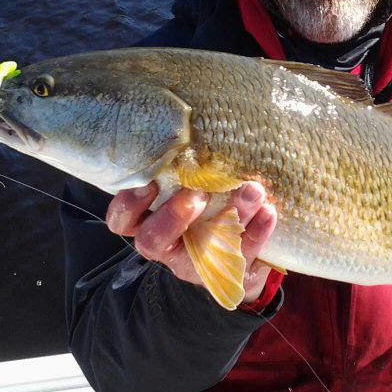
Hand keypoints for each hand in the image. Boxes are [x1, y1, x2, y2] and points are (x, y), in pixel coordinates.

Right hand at [106, 181, 277, 303]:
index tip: (150, 183)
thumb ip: (184, 167)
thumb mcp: (187, 187)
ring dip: (230, 218)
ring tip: (252, 190)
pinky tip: (269, 212)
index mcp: (148, 223)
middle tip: (197, 195)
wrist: (237, 253)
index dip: (129, 204)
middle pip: (151, 241)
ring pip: (203, 249)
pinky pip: (243, 257)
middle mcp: (167, 247)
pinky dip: (258, 232)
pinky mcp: (229, 273)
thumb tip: (203, 117)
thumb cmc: (203, 205)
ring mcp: (196, 264)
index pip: (122, 221)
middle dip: (172, 217)